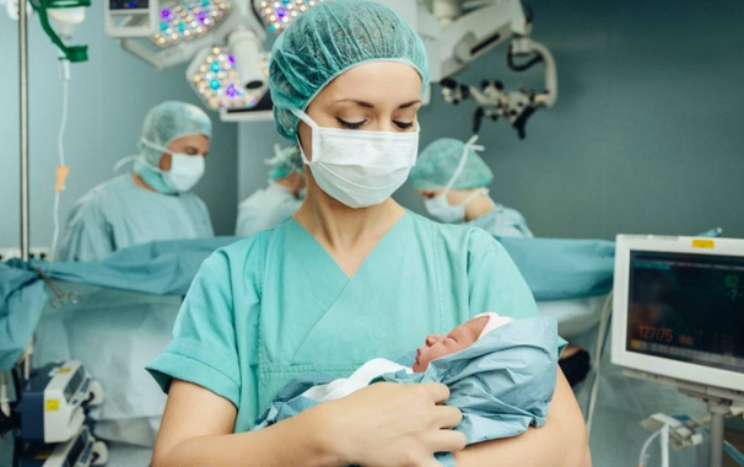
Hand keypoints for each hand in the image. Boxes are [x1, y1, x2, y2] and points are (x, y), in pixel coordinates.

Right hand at [318, 382, 465, 466]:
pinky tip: (428, 461)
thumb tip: (416, 393)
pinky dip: (436, 463)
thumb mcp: (386, 388)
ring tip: (437, 443)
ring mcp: (425, 440)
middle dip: (446, 419)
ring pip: (459, 440)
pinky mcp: (417, 462)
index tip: (430, 404)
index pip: (445, 391)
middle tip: (433, 424)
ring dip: (449, 440)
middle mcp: (427, 415)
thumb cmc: (358, 406)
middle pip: (456, 415)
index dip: (437, 398)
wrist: (342, 431)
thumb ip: (407, 391)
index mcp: (419, 394)